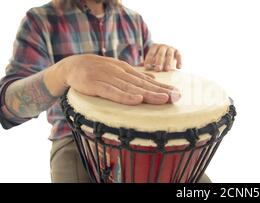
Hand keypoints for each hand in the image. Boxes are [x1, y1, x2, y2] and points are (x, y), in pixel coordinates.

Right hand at [55, 54, 180, 104]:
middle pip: (143, 84)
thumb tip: (153, 81)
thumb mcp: (117, 70)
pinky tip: (136, 100)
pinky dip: (124, 96)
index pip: (147, 80)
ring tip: (163, 99)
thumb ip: (133, 76)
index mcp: (125, 70)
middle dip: (160, 91)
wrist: (71, 65)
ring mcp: (107, 78)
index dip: (163, 87)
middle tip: (176, 97)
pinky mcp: (95, 85)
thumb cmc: (97, 71)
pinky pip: (112, 92)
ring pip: (131, 88)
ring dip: (148, 94)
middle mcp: (119, 73)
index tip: (177, 93)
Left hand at [143, 43, 181, 70]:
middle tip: (158, 69)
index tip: (147, 67)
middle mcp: (163, 46)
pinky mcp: (177, 51)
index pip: (151, 53)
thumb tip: (138, 67)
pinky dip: (179, 61)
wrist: (169, 51)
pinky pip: (179, 56)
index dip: (149, 60)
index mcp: (154, 46)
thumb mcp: (152, 58)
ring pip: (169, 54)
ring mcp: (170, 48)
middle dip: (159, 62)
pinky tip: (179, 68)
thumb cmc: (157, 57)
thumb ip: (147, 62)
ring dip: (168, 62)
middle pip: (160, 54)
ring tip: (167, 70)